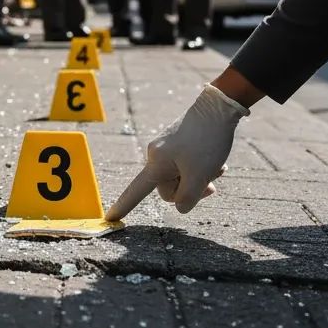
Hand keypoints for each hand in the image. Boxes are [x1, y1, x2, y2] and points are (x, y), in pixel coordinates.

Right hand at [105, 84, 249, 220]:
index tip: (110, 218)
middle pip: (168, 187)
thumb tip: (180, 206)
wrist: (218, 109)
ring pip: (180, 176)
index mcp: (156, 163)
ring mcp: (167, 148)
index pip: (136, 191)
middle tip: (211, 184)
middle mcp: (156, 155)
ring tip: (217, 168)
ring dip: (199, 178)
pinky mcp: (178, 142)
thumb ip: (188, 198)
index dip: (124, 206)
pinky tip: (215, 160)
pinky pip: (186, 164)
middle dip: (190, 189)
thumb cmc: (206, 143)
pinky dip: (201, 167)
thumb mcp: (200, 176)